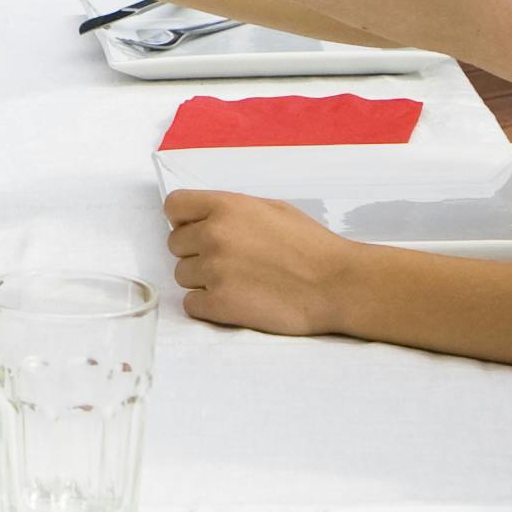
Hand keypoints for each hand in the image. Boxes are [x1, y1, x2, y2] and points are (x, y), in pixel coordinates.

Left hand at [163, 188, 365, 336]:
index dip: (182, 220)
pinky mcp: (219, 304)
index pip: (174, 206)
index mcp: (226, 206)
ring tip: (238, 282)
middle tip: (229, 262)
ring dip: (203, 281)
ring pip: (182, 276)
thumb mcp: (272, 209)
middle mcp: (214, 235)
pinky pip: (191, 304)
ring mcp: (214, 270)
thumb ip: (232, 211)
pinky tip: (236, 300)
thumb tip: (205, 218)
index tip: (195, 230)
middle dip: (196, 253)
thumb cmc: (311, 247)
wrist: (337, 284)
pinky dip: (209, 305)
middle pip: (176, 245)